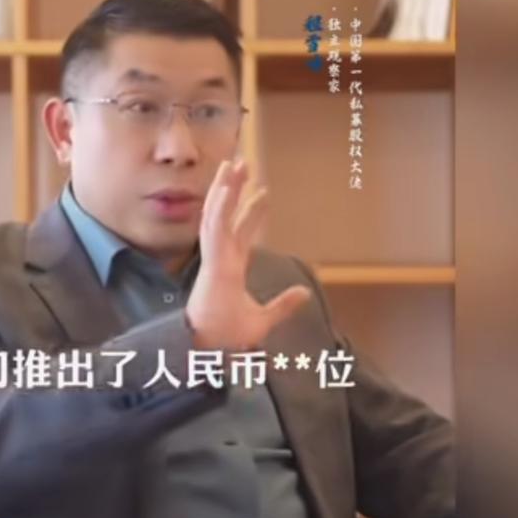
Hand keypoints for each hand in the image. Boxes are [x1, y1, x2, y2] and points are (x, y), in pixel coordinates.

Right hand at [185, 158, 311, 350]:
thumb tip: (306, 293)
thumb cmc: (228, 339)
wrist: (212, 353)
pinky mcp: (211, 263)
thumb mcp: (264, 320)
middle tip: (242, 163)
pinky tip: (225, 188)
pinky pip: (214, 230)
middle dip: (234, 190)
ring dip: (224, 189)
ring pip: (217, 215)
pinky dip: (219, 208)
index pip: (241, 232)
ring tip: (232, 164)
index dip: (251, 212)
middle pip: (226, 215)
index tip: (262, 192)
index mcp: (230, 269)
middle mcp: (220, 259)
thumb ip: (283, 305)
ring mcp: (214, 259)